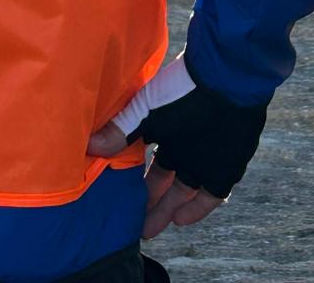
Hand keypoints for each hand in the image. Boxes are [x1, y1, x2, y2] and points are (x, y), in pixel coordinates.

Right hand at [87, 54, 266, 238]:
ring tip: (146, 231)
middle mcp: (183, 144)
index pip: (144, 158)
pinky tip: (178, 222)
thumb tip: (87, 145)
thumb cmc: (182, 91)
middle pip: (162, 180)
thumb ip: (120, 131)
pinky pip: (210, 196)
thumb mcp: (146, 111)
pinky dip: (196, 210)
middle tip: (128, 223)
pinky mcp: (224, 169)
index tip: (112, 193)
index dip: (130, 176)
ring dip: (166, 210)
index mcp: (163, 127)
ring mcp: (204, 158)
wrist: (225, 82)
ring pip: (182, 192)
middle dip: (147, 201)